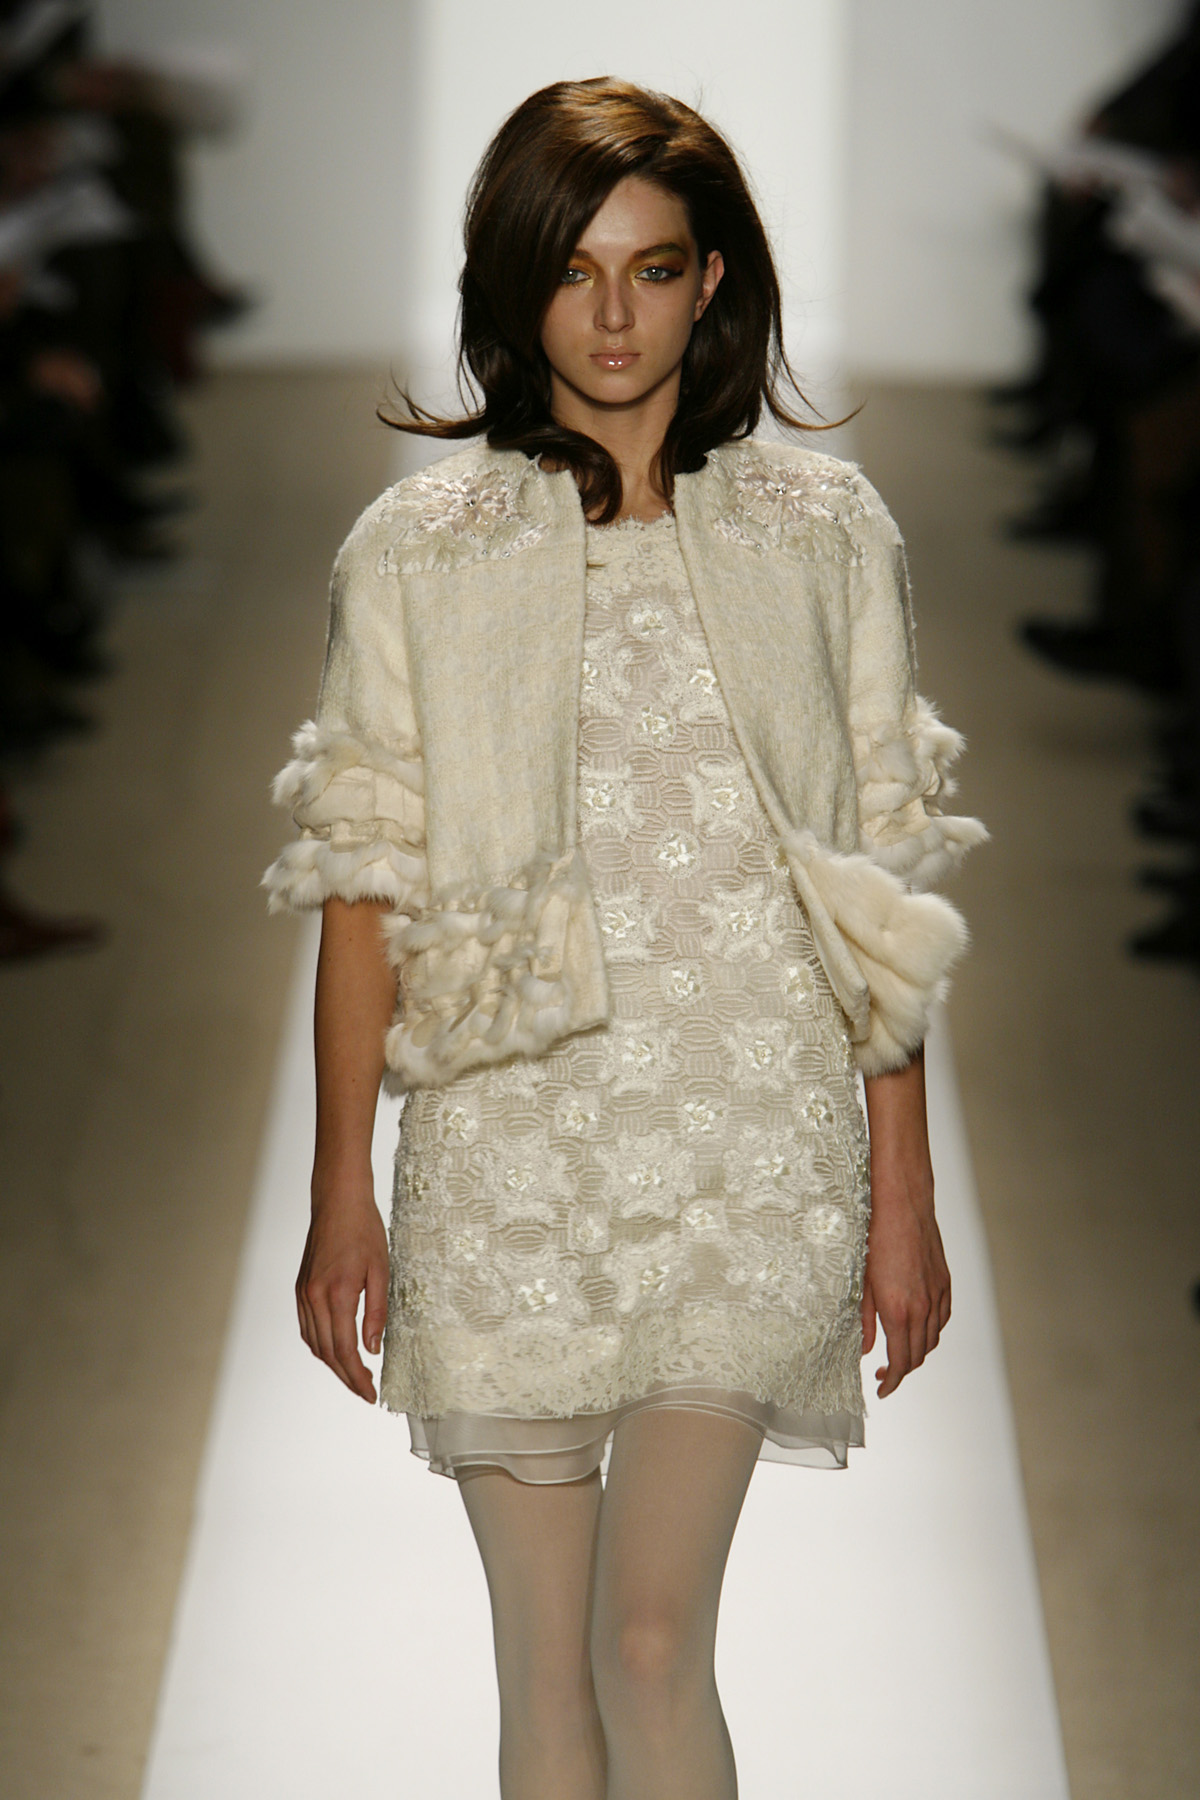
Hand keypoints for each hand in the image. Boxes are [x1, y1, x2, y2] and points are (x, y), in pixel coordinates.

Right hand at [295, 1185, 388, 1401]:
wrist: (338, 1201)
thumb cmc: (364, 1230)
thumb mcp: (381, 1270)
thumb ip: (377, 1312)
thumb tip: (372, 1348)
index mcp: (337, 1294)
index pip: (345, 1350)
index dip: (357, 1377)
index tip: (370, 1393)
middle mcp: (314, 1298)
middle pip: (327, 1353)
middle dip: (346, 1377)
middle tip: (366, 1390)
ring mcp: (304, 1293)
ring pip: (314, 1343)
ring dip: (332, 1364)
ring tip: (354, 1374)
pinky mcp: (301, 1288)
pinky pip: (306, 1327)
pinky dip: (320, 1345)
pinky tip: (335, 1349)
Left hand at [860, 1162, 950, 1398]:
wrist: (902, 1202)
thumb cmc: (874, 1235)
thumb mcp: (859, 1280)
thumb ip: (863, 1319)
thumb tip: (865, 1349)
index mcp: (898, 1310)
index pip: (901, 1361)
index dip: (892, 1381)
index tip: (882, 1389)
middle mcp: (923, 1307)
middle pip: (919, 1355)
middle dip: (902, 1372)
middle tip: (885, 1376)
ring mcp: (937, 1294)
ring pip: (933, 1338)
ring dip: (917, 1352)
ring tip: (899, 1354)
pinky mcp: (945, 1281)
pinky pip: (943, 1318)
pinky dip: (932, 1331)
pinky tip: (918, 1329)